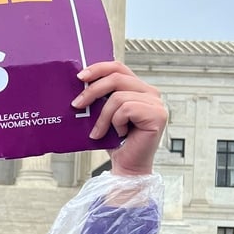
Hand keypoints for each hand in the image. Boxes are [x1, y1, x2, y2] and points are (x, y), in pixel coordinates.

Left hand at [71, 61, 166, 175]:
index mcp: (139, 88)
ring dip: (103, 116)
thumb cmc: (116, 141)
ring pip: (118, 97)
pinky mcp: (157, 115)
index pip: (118, 67)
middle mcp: (150, 93)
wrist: (127, 166)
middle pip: (116, 78)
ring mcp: (156, 104)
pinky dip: (116, 122)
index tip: (80, 76)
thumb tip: (81, 80)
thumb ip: (102, 94)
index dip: (98, 68)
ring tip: (99, 131)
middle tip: (77, 104)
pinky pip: (125, 109)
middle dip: (92, 91)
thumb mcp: (105, 111)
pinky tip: (120, 133)